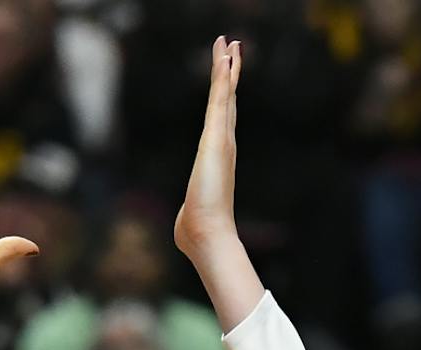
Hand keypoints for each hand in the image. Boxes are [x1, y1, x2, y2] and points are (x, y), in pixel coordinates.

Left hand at [174, 36, 241, 259]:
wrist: (207, 234)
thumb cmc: (197, 229)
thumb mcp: (191, 212)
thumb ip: (191, 210)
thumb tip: (187, 225)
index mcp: (217, 156)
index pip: (221, 119)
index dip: (225, 96)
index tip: (227, 75)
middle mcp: (223, 144)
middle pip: (227, 100)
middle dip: (230, 73)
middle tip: (233, 47)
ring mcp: (221, 139)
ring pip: (225, 95)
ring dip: (226, 67)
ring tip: (229, 43)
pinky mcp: (216, 138)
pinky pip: (220, 100)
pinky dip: (223, 78)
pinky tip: (225, 58)